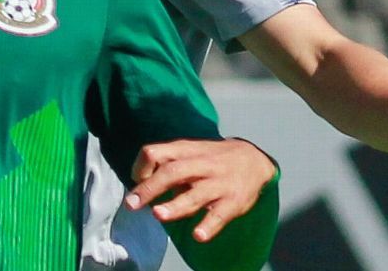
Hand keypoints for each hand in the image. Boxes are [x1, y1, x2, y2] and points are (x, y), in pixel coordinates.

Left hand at [124, 138, 275, 242]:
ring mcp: (219, 183)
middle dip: (150, 188)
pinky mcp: (234, 201)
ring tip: (158, 215)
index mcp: (186, 151)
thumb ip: (167, 164)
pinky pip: (220, 215)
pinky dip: (209, 226)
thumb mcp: (190, 152)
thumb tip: (139, 184)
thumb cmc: (212, 159)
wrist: (255, 160)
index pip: (155, 152)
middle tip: (132, 204)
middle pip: (172, 171)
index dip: (141, 167)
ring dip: (175, 205)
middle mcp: (202, 164)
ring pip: (196, 194)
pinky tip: (198, 235)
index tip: (135, 181)